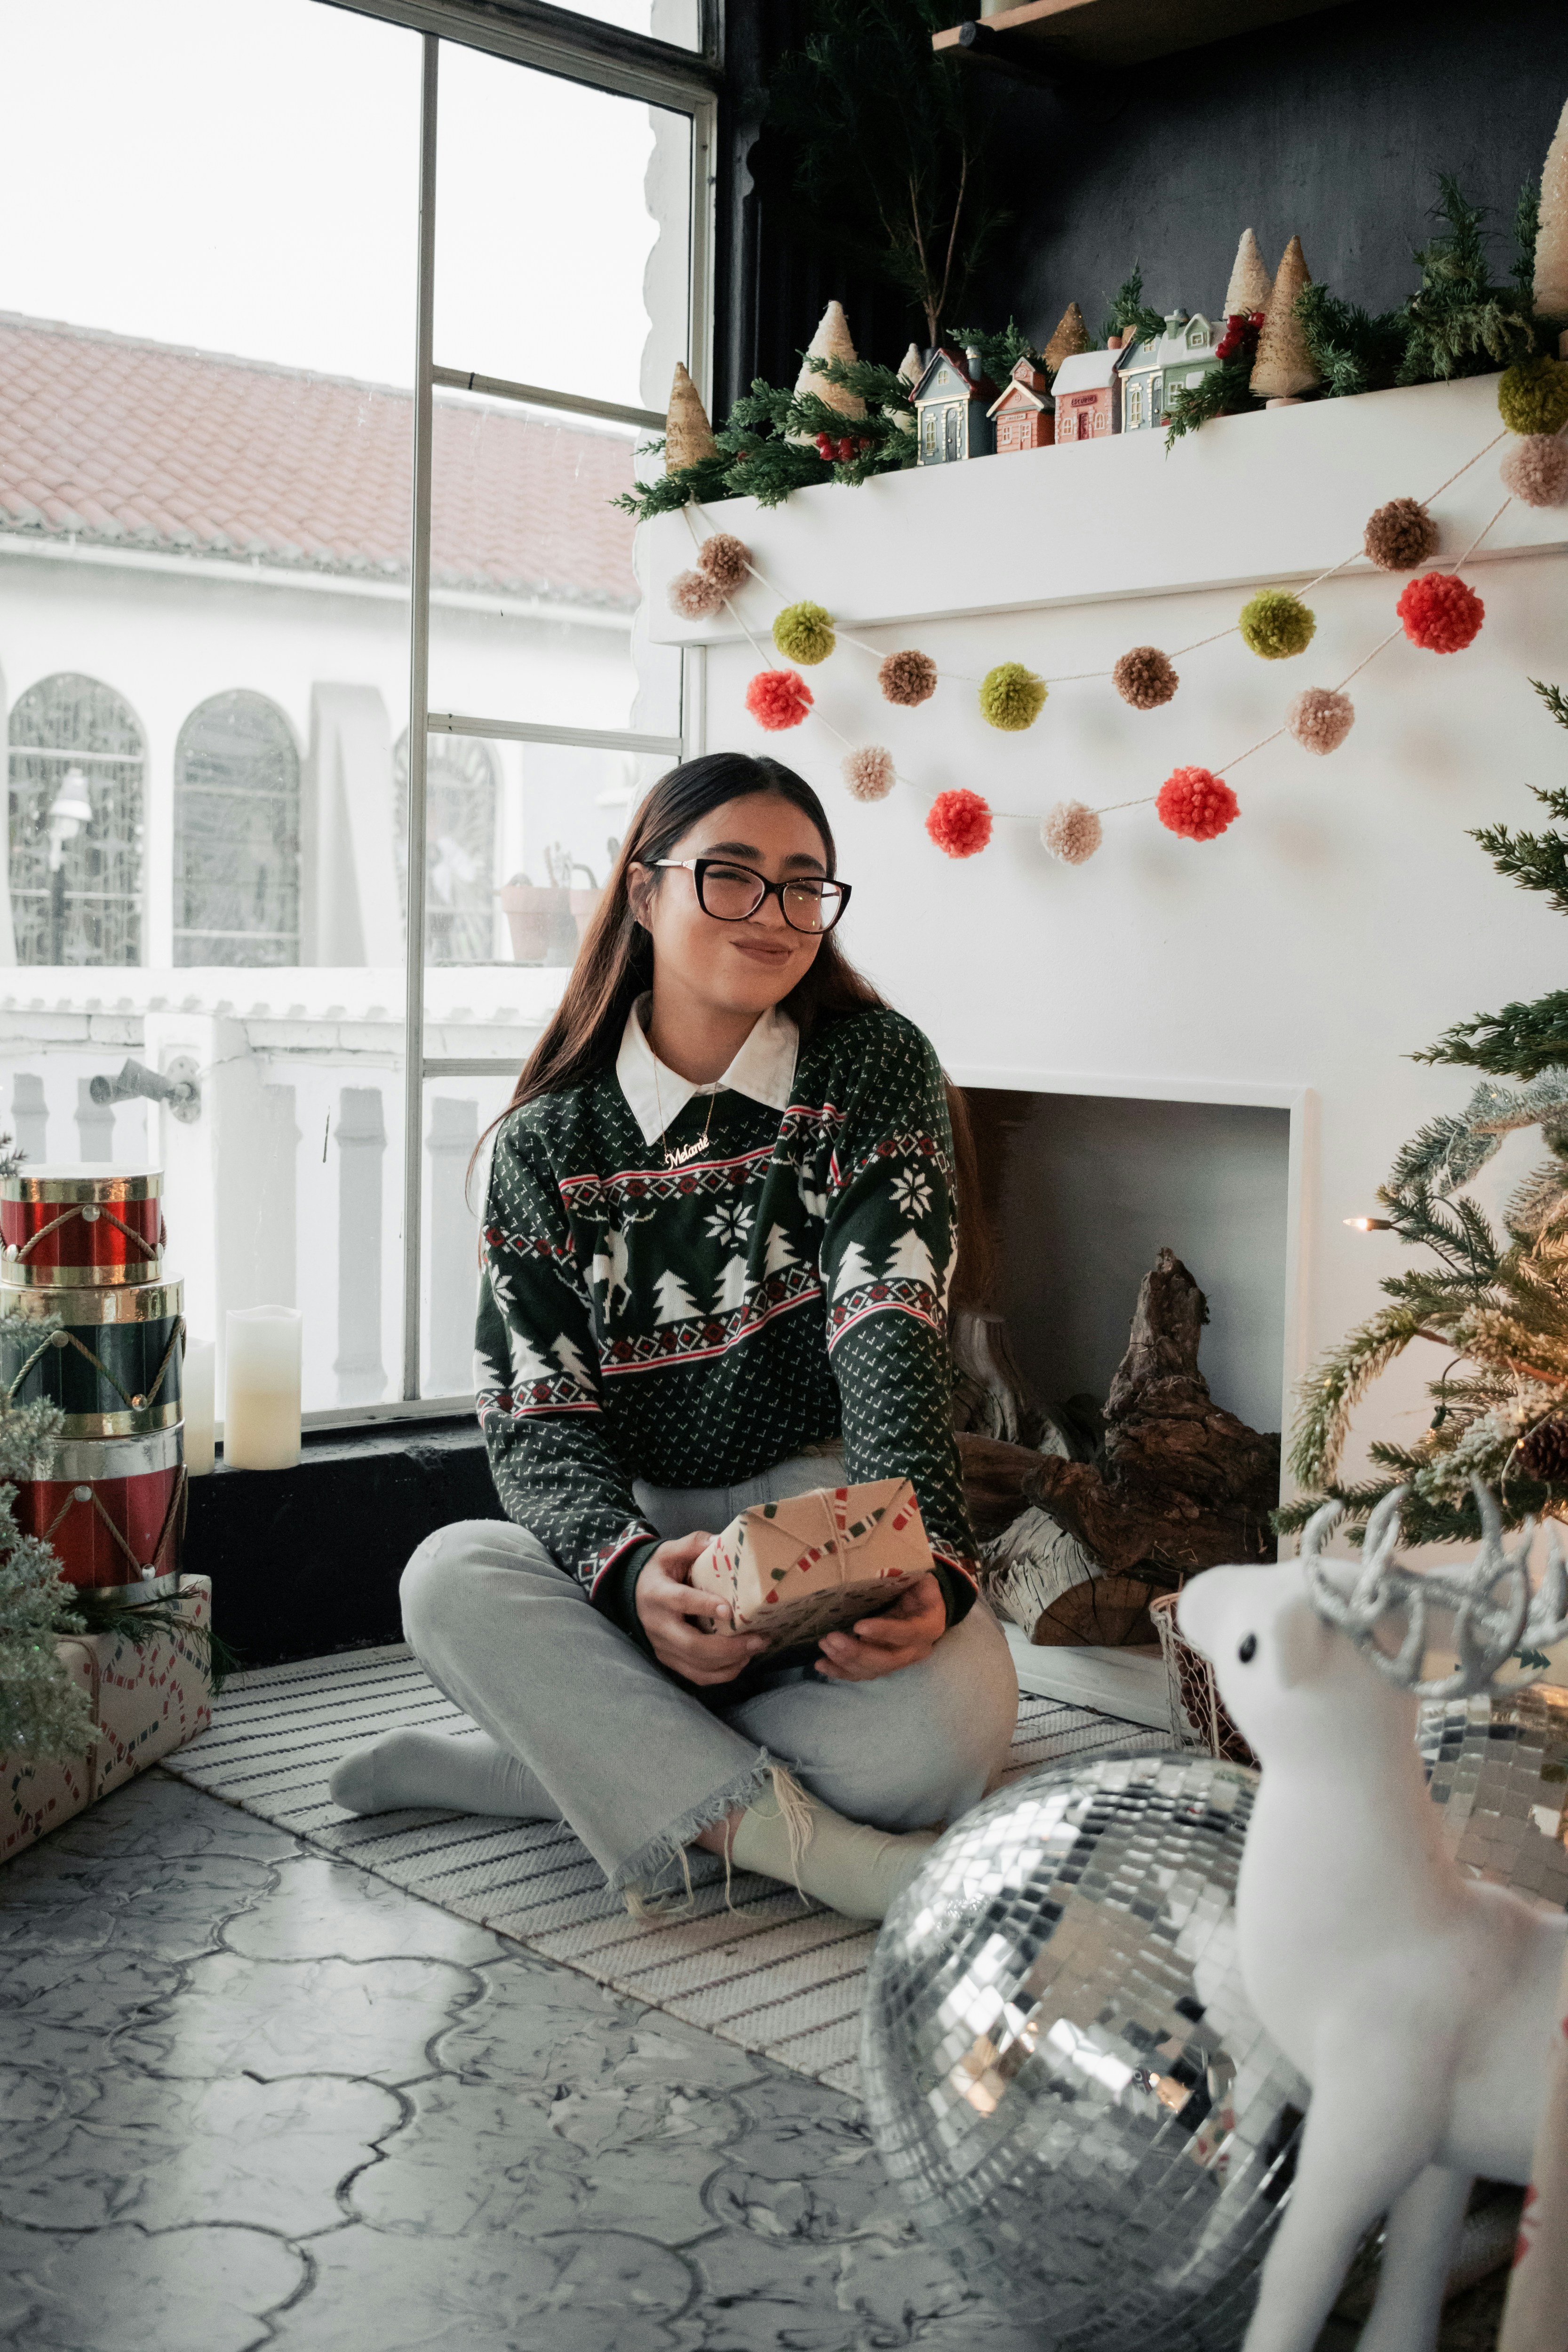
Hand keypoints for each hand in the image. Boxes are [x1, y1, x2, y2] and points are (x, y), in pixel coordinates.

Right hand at [635, 1532, 768, 1687]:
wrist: (633, 1593)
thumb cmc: (658, 1571)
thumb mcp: (669, 1551)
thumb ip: (693, 1544)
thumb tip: (721, 1540)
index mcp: (658, 1594)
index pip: (681, 1602)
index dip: (703, 1607)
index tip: (729, 1610)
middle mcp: (659, 1626)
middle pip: (692, 1645)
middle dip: (728, 1647)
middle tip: (758, 1640)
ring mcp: (663, 1647)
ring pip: (697, 1666)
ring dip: (730, 1662)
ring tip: (756, 1648)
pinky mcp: (670, 1661)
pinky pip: (697, 1676)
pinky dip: (722, 1674)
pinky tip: (741, 1660)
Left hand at [814, 1573, 946, 1681]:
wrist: (926, 1606)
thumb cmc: (918, 1588)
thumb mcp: (918, 1579)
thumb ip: (904, 1579)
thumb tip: (881, 1572)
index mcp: (928, 1625)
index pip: (907, 1633)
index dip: (884, 1632)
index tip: (858, 1626)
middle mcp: (916, 1650)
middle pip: (887, 1660)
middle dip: (857, 1652)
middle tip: (831, 1638)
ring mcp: (900, 1661)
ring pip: (873, 1671)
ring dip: (845, 1661)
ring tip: (824, 1645)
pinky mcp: (884, 1666)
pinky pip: (862, 1674)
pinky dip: (840, 1671)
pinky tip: (821, 1665)